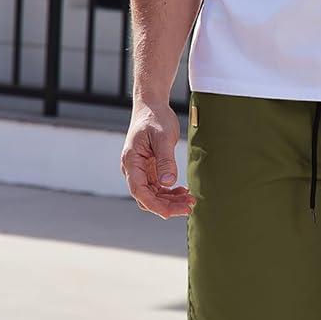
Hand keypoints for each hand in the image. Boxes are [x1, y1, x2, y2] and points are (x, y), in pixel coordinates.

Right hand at [121, 101, 195, 217]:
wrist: (152, 106)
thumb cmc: (155, 118)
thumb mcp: (162, 137)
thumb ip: (165, 160)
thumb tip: (168, 183)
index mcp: (131, 162)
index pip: (139, 191)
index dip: (155, 205)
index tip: (172, 213)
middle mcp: (132, 169)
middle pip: (146, 197)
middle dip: (166, 205)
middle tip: (189, 207)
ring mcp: (140, 170)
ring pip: (153, 194)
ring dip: (170, 200)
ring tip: (190, 200)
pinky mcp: (149, 169)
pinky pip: (158, 187)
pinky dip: (169, 192)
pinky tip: (183, 192)